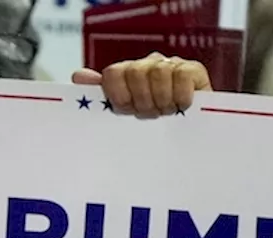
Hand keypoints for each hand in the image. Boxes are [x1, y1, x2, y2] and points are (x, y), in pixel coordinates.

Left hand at [72, 52, 210, 117]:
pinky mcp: (194, 70)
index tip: (127, 111)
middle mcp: (148, 64)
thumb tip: (78, 76)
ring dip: (161, 100)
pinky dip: (180, 95)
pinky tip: (181, 107)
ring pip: (158, 72)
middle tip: (149, 114)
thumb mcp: (124, 114)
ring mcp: (171, 65)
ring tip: (165, 112)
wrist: (187, 138)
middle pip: (135, 72)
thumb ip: (101, 95)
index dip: (119, 96)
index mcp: (127, 73)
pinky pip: (182, 74)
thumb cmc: (152, 127)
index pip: (113, 73)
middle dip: (142, 101)